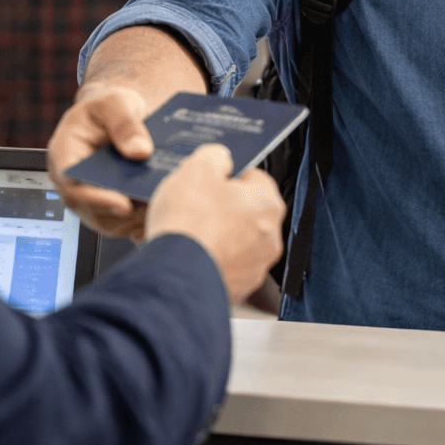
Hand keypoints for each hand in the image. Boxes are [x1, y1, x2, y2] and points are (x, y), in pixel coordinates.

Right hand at [47, 83, 154, 239]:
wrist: (115, 116)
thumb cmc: (108, 107)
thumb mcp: (116, 103)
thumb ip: (126, 124)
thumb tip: (140, 152)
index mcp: (64, 154)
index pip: (72, 184)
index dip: (96, 198)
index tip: (125, 203)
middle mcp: (71, 181)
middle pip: (90, 210)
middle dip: (123, 211)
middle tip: (154, 204)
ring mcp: (88, 196)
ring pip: (107, 222)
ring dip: (134, 219)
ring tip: (161, 203)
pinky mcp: (105, 206)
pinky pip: (120, 225)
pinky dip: (140, 222)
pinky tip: (160, 209)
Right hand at [147, 144, 286, 302]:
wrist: (174, 275)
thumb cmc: (189, 224)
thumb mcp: (197, 168)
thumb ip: (215, 155)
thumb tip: (220, 158)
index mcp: (268, 203)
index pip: (254, 178)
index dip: (227, 176)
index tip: (209, 179)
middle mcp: (270, 237)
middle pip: (246, 211)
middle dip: (222, 207)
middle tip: (194, 205)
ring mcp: (255, 266)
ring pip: (236, 241)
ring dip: (216, 236)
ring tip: (189, 232)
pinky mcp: (237, 289)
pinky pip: (224, 266)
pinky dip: (210, 260)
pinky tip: (190, 254)